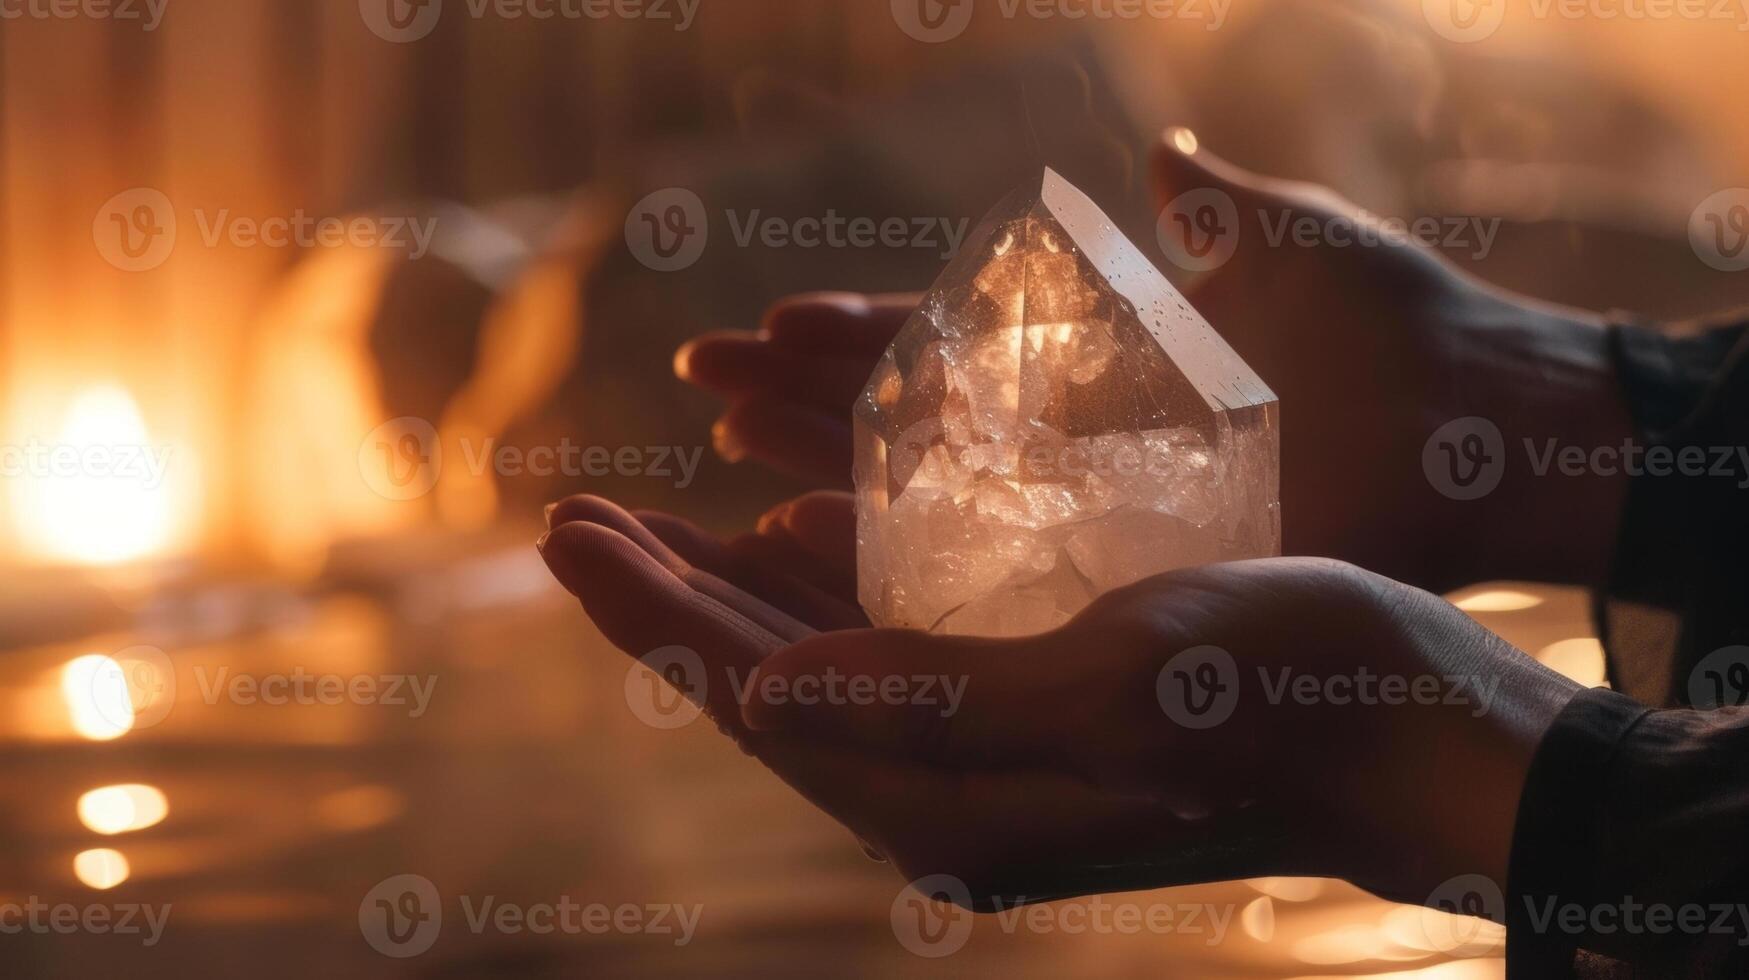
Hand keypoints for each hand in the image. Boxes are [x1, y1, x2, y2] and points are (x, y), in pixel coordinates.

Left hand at [539, 492, 1579, 906]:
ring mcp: (993, 760)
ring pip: (820, 669)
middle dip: (667, 601)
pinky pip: (893, 656)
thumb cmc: (1296, 696)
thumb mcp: (1115, 683)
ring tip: (650, 530)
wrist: (1428, 735)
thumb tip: (765, 698)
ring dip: (730, 597)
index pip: (755, 697)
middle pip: (767, 685)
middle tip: (574, 516)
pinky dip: (824, 600)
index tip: (566, 530)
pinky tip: (787, 548)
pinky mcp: (1036, 717)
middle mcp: (953, 793)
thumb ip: (934, 697)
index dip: (653, 613)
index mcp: (952, 798)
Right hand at [676, 135, 1634, 591]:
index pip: (945, 347)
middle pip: (908, 416)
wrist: (1481, 419)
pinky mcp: (1123, 561)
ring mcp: (1092, 507)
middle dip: (801, 395)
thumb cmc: (1391, 320)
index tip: (761, 323)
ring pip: (926, 485)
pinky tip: (811, 531)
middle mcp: (1077, 440)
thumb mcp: (1282, 238)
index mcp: (1101, 359)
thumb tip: (1160, 150)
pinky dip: (897, 546)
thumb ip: (1210, 203)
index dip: (853, 336)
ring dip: (822, 460)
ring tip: (726, 440)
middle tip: (700, 384)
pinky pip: (986, 560)